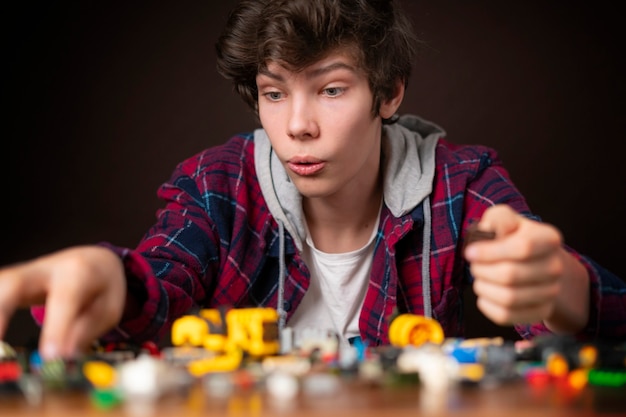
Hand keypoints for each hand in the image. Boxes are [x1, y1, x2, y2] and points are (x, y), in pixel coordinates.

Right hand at [0, 246, 125, 358]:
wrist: (92, 261)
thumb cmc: (101, 288)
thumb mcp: (108, 308)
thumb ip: (86, 330)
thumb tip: (63, 356)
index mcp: (77, 272)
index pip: (64, 299)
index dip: (57, 327)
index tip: (51, 356)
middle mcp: (43, 269)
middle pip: (12, 284)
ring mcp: (20, 275)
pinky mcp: (6, 285)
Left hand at [464, 204, 588, 332]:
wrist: (532, 262)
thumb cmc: (511, 237)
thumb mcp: (503, 219)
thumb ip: (498, 218)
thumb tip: (493, 229)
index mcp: (548, 239)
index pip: (522, 248)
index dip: (490, 252)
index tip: (469, 253)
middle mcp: (555, 267)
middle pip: (511, 276)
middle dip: (482, 271)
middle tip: (475, 266)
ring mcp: (551, 292)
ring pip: (508, 298)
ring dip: (484, 288)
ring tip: (480, 279)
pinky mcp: (540, 312)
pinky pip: (507, 316)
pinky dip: (487, 306)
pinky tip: (485, 294)